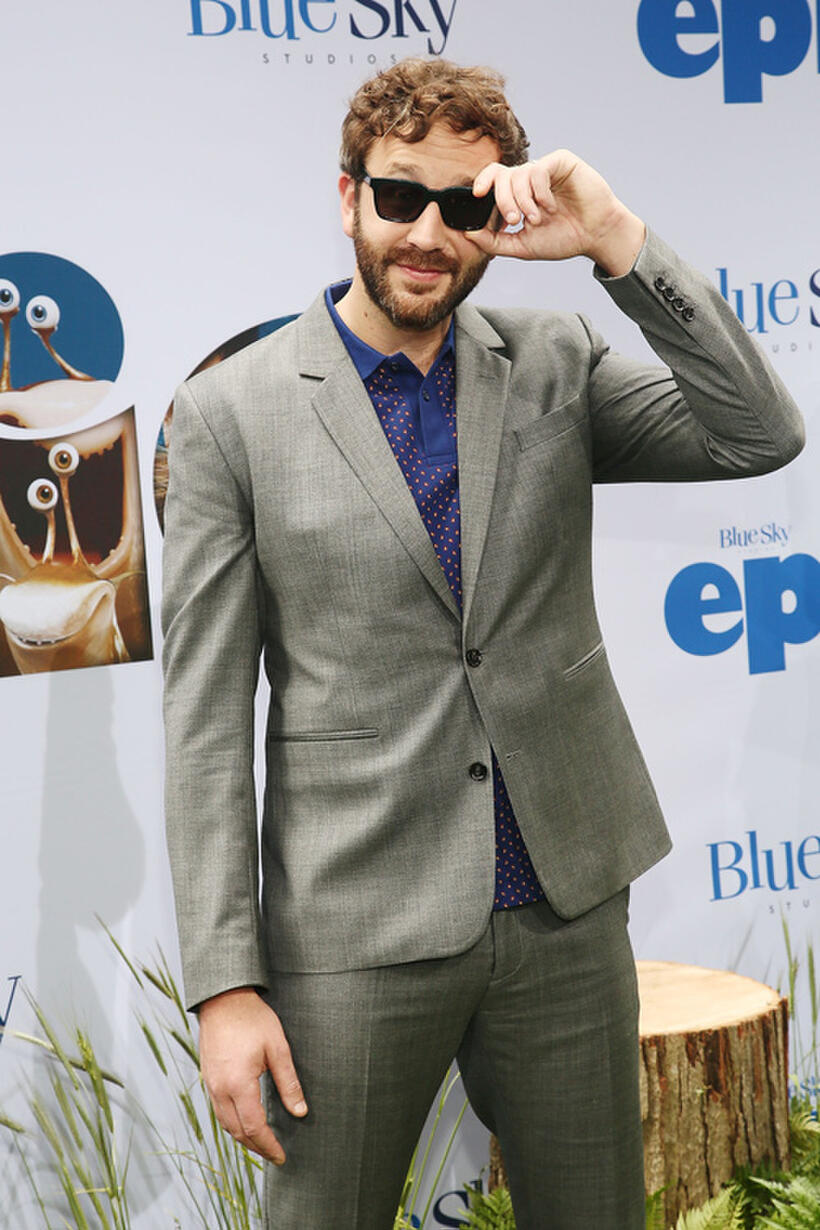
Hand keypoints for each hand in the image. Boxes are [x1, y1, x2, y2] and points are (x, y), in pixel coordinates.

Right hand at [198, 986, 306, 1164]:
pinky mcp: (208, 1077)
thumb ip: (288, 1082)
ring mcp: (211, 1084)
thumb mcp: (277, 1048)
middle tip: (274, 1154)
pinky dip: (232, 1122)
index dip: (268, 1145)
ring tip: (261, 1143)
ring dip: (243, 1137)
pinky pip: (219, 1110)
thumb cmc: (252, 1018)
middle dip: (256, 1147)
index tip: (281, 1156)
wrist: (223, 998)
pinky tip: (244, 1120)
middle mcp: (220, 1089)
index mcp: (238, 1084)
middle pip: (237, 1131)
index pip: (253, 1127)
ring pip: (225, 1123)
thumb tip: (300, 1111)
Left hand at [468, 149, 645, 276]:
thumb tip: (468, 234)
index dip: (482, 184)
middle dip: (503, 200)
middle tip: (515, 219)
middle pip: (501, 176)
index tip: (477, 197)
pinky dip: (540, 192)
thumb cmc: (562, 239)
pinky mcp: (561, 161)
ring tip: (538, 219)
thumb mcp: (522, 246)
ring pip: (519, 174)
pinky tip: (550, 207)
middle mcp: (529, 178)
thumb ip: (494, 242)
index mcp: (518, 194)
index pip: (492, 180)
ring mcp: (545, 168)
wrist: (595, 236)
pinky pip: (538, 170)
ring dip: (524, 201)